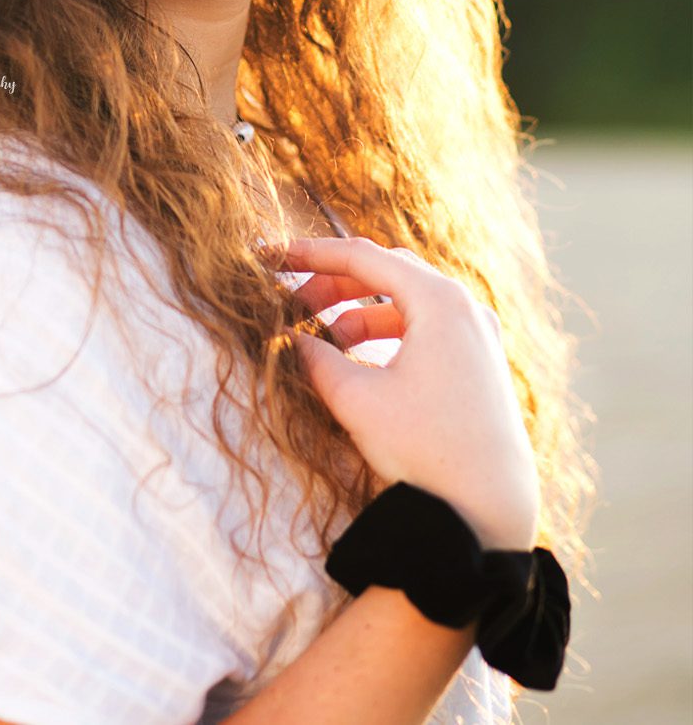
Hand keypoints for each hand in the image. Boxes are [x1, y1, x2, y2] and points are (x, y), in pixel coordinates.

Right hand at [280, 236, 540, 550]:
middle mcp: (465, 308)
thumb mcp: (354, 398)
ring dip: (358, 310)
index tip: (271, 258)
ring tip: (321, 337)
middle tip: (291, 302)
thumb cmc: (425, 448)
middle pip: (386, 272)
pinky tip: (357, 358)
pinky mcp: (480, 362)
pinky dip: (385, 331)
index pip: (362, 256)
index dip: (309, 254)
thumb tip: (286, 337)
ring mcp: (478, 334)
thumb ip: (313, 357)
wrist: (491, 507)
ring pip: (405, 300)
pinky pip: (425, 327)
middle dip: (333, 282)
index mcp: (439, 301)